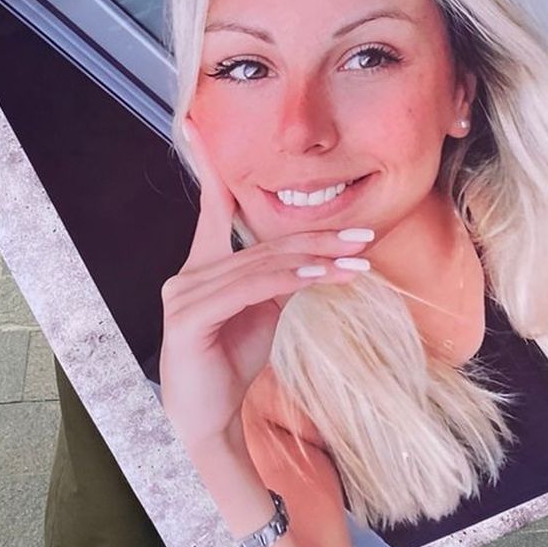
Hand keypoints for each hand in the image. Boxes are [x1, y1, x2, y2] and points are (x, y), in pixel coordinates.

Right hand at [158, 120, 371, 456]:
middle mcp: (187, 273)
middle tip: (363, 232)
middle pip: (261, 243)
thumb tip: (310, 258)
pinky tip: (321, 277)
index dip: (209, 166)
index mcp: (201, 266)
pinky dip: (289, 280)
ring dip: (316, 261)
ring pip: (261, 264)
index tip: (196, 125)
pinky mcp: (190, 318)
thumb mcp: (260, 314)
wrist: (206, 421)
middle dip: (317, 237)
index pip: (211, 208)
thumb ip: (276, 280)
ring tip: (358, 258)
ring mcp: (183, 294)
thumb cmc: (228, 363)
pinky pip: (249, 289)